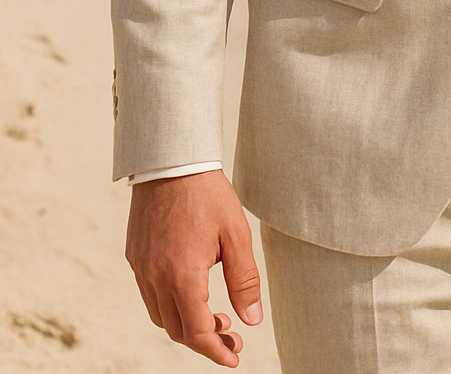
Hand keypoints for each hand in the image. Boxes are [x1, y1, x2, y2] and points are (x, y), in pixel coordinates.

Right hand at [126, 170, 261, 365]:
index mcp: (183, 277)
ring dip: (186, 324)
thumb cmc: (208, 194)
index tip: (234, 356)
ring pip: (161, 316)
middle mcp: (155, 278)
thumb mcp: (237, 235)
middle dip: (205, 340)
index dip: (217, 351)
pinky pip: (149, 295)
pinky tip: (191, 291)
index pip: (198, 332)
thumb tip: (251, 319)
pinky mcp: (135, 256)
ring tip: (214, 314)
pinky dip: (170, 304)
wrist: (171, 160)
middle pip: (178, 330)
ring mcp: (141, 268)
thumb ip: (244, 281)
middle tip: (232, 332)